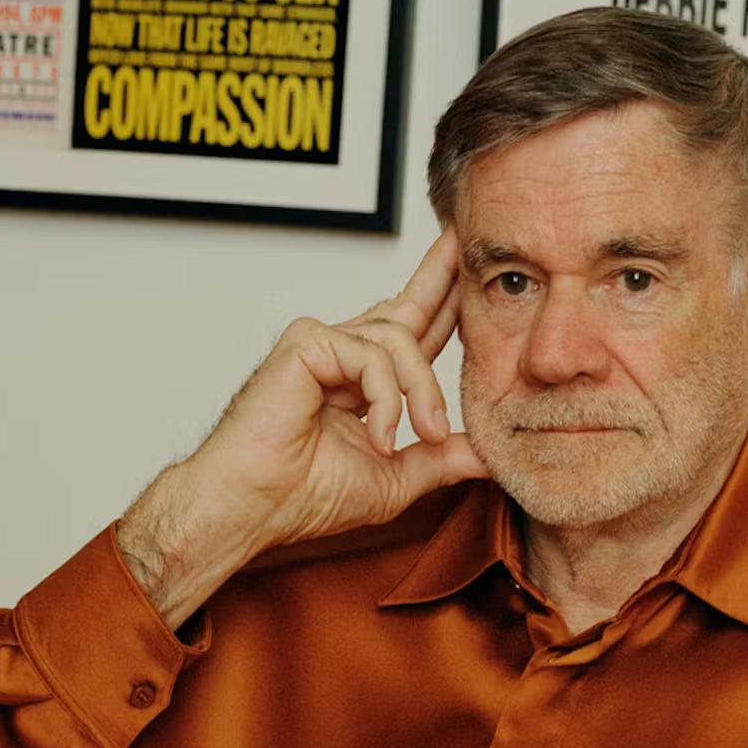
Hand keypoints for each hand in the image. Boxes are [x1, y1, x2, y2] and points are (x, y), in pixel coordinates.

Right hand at [117, 226, 488, 629]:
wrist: (253, 506)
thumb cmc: (306, 496)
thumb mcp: (396, 479)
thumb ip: (442, 460)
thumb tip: (493, 456)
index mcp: (362, 381)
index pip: (415, 336)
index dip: (448, 310)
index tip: (478, 286)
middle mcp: (344, 354)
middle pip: (407, 305)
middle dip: (442, 277)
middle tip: (466, 241)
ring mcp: (324, 343)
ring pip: (401, 342)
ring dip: (423, 391)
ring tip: (425, 434)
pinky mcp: (308, 342)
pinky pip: (372, 356)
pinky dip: (388, 399)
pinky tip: (381, 437)